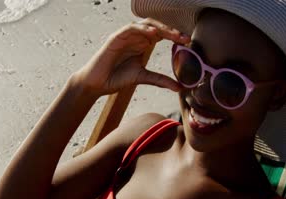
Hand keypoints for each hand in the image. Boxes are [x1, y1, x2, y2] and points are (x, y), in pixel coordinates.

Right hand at [69, 18, 190, 97]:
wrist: (97, 84)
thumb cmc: (117, 78)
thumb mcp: (143, 78)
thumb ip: (160, 80)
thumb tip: (179, 87)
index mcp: (143, 44)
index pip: (162, 34)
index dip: (175, 36)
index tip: (188, 42)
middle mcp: (136, 37)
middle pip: (157, 27)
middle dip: (171, 31)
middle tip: (184, 38)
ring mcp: (126, 36)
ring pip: (145, 24)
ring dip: (160, 28)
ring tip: (173, 35)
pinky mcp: (116, 38)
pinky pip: (130, 28)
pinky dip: (142, 29)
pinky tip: (152, 33)